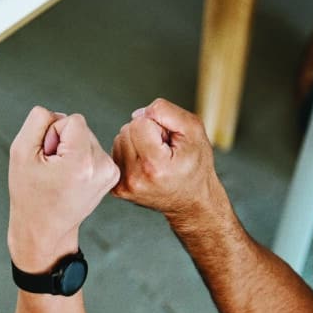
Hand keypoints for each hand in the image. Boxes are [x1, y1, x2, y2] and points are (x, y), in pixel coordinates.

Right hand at [8, 107, 119, 271]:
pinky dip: (81, 159)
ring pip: (87, 138)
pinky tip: (71, 178)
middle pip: (81, 128)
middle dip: (63, 143)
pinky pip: (93, 150)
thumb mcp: (21, 151)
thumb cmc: (29, 193)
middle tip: (52, 170)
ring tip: (61, 176)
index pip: (72, 120)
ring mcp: (111, 173)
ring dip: (71, 151)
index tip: (47, 159)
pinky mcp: (113, 176)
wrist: (45, 229)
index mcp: (81, 161)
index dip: (53, 135)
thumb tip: (59, 115)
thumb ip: (39, 120)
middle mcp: (102, 167)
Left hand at [111, 98, 225, 221]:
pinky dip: (130, 154)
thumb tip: (138, 114)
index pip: (139, 123)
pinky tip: (146, 165)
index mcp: (154, 166)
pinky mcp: (118, 189)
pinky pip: (116, 154)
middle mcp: (135, 179)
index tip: (169, 142)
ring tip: (156, 157)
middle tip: (164, 150)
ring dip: (137, 142)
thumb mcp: (194, 130)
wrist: (192, 200)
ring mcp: (124, 186)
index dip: (157, 126)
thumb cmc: (196, 165)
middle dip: (145, 133)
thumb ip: (167, 112)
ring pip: (119, 140)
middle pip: (126, 130)